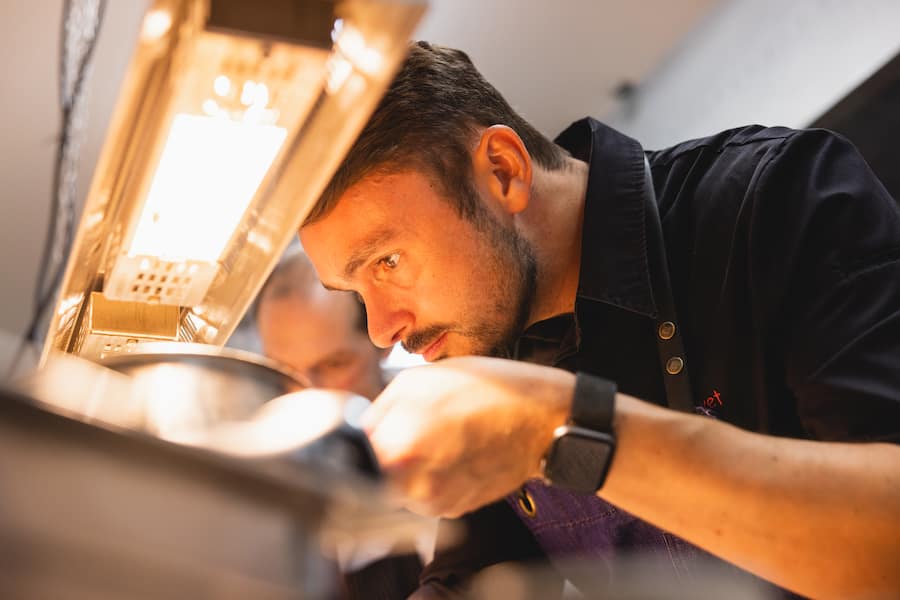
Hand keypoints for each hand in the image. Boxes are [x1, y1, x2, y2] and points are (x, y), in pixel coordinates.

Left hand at [361, 356, 574, 516]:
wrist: (542, 419)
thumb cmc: (485, 390)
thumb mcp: (419, 380)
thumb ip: (377, 411)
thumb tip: (353, 431)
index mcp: (399, 449)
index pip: (351, 457)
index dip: (356, 440)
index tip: (366, 428)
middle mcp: (415, 487)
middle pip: (373, 476)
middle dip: (382, 453)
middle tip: (407, 426)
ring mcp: (438, 503)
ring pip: (399, 488)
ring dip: (407, 466)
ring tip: (438, 436)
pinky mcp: (457, 510)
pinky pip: (427, 494)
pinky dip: (432, 475)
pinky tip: (454, 450)